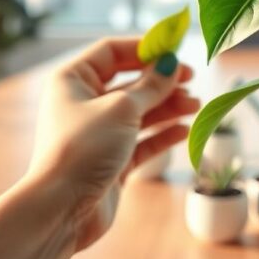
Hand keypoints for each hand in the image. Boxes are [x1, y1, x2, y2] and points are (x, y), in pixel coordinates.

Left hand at [26, 38, 199, 250]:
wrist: (63, 209)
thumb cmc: (84, 148)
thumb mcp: (122, 109)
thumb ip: (151, 86)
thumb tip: (171, 64)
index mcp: (73, 80)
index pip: (112, 52)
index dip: (144, 49)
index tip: (175, 51)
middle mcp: (83, 103)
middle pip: (130, 83)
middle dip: (162, 82)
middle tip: (192, 80)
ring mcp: (98, 133)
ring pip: (139, 112)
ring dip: (168, 107)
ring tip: (196, 106)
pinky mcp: (111, 160)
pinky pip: (142, 140)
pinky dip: (163, 134)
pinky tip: (185, 129)